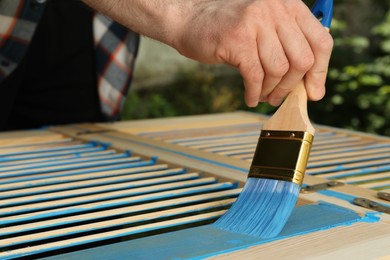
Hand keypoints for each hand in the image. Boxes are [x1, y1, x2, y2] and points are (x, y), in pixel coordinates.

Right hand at [172, 0, 332, 106]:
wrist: (189, 19)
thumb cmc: (229, 28)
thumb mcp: (264, 26)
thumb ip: (288, 44)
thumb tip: (311, 82)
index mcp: (288, 5)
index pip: (321, 40)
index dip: (321, 71)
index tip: (313, 91)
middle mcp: (275, 9)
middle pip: (302, 59)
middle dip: (292, 86)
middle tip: (279, 97)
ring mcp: (256, 22)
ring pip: (279, 70)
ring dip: (271, 90)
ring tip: (262, 95)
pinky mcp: (238, 39)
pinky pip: (255, 76)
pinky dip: (254, 92)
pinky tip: (250, 97)